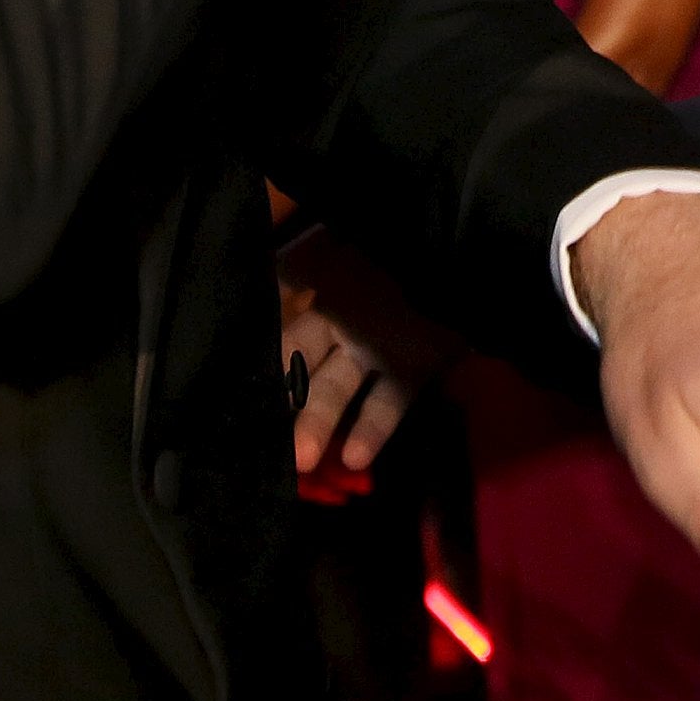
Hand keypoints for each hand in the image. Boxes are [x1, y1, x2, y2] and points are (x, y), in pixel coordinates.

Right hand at [278, 229, 454, 478]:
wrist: (466, 242)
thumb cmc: (395, 241)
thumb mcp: (334, 246)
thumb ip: (295, 262)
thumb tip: (264, 270)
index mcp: (323, 280)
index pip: (279, 314)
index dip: (258, 349)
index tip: (233, 383)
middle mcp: (343, 316)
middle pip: (300, 361)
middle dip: (278, 395)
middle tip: (255, 433)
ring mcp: (378, 344)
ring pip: (336, 386)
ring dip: (318, 421)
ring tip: (302, 459)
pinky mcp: (416, 364)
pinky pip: (388, 399)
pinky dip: (372, 426)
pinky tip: (354, 456)